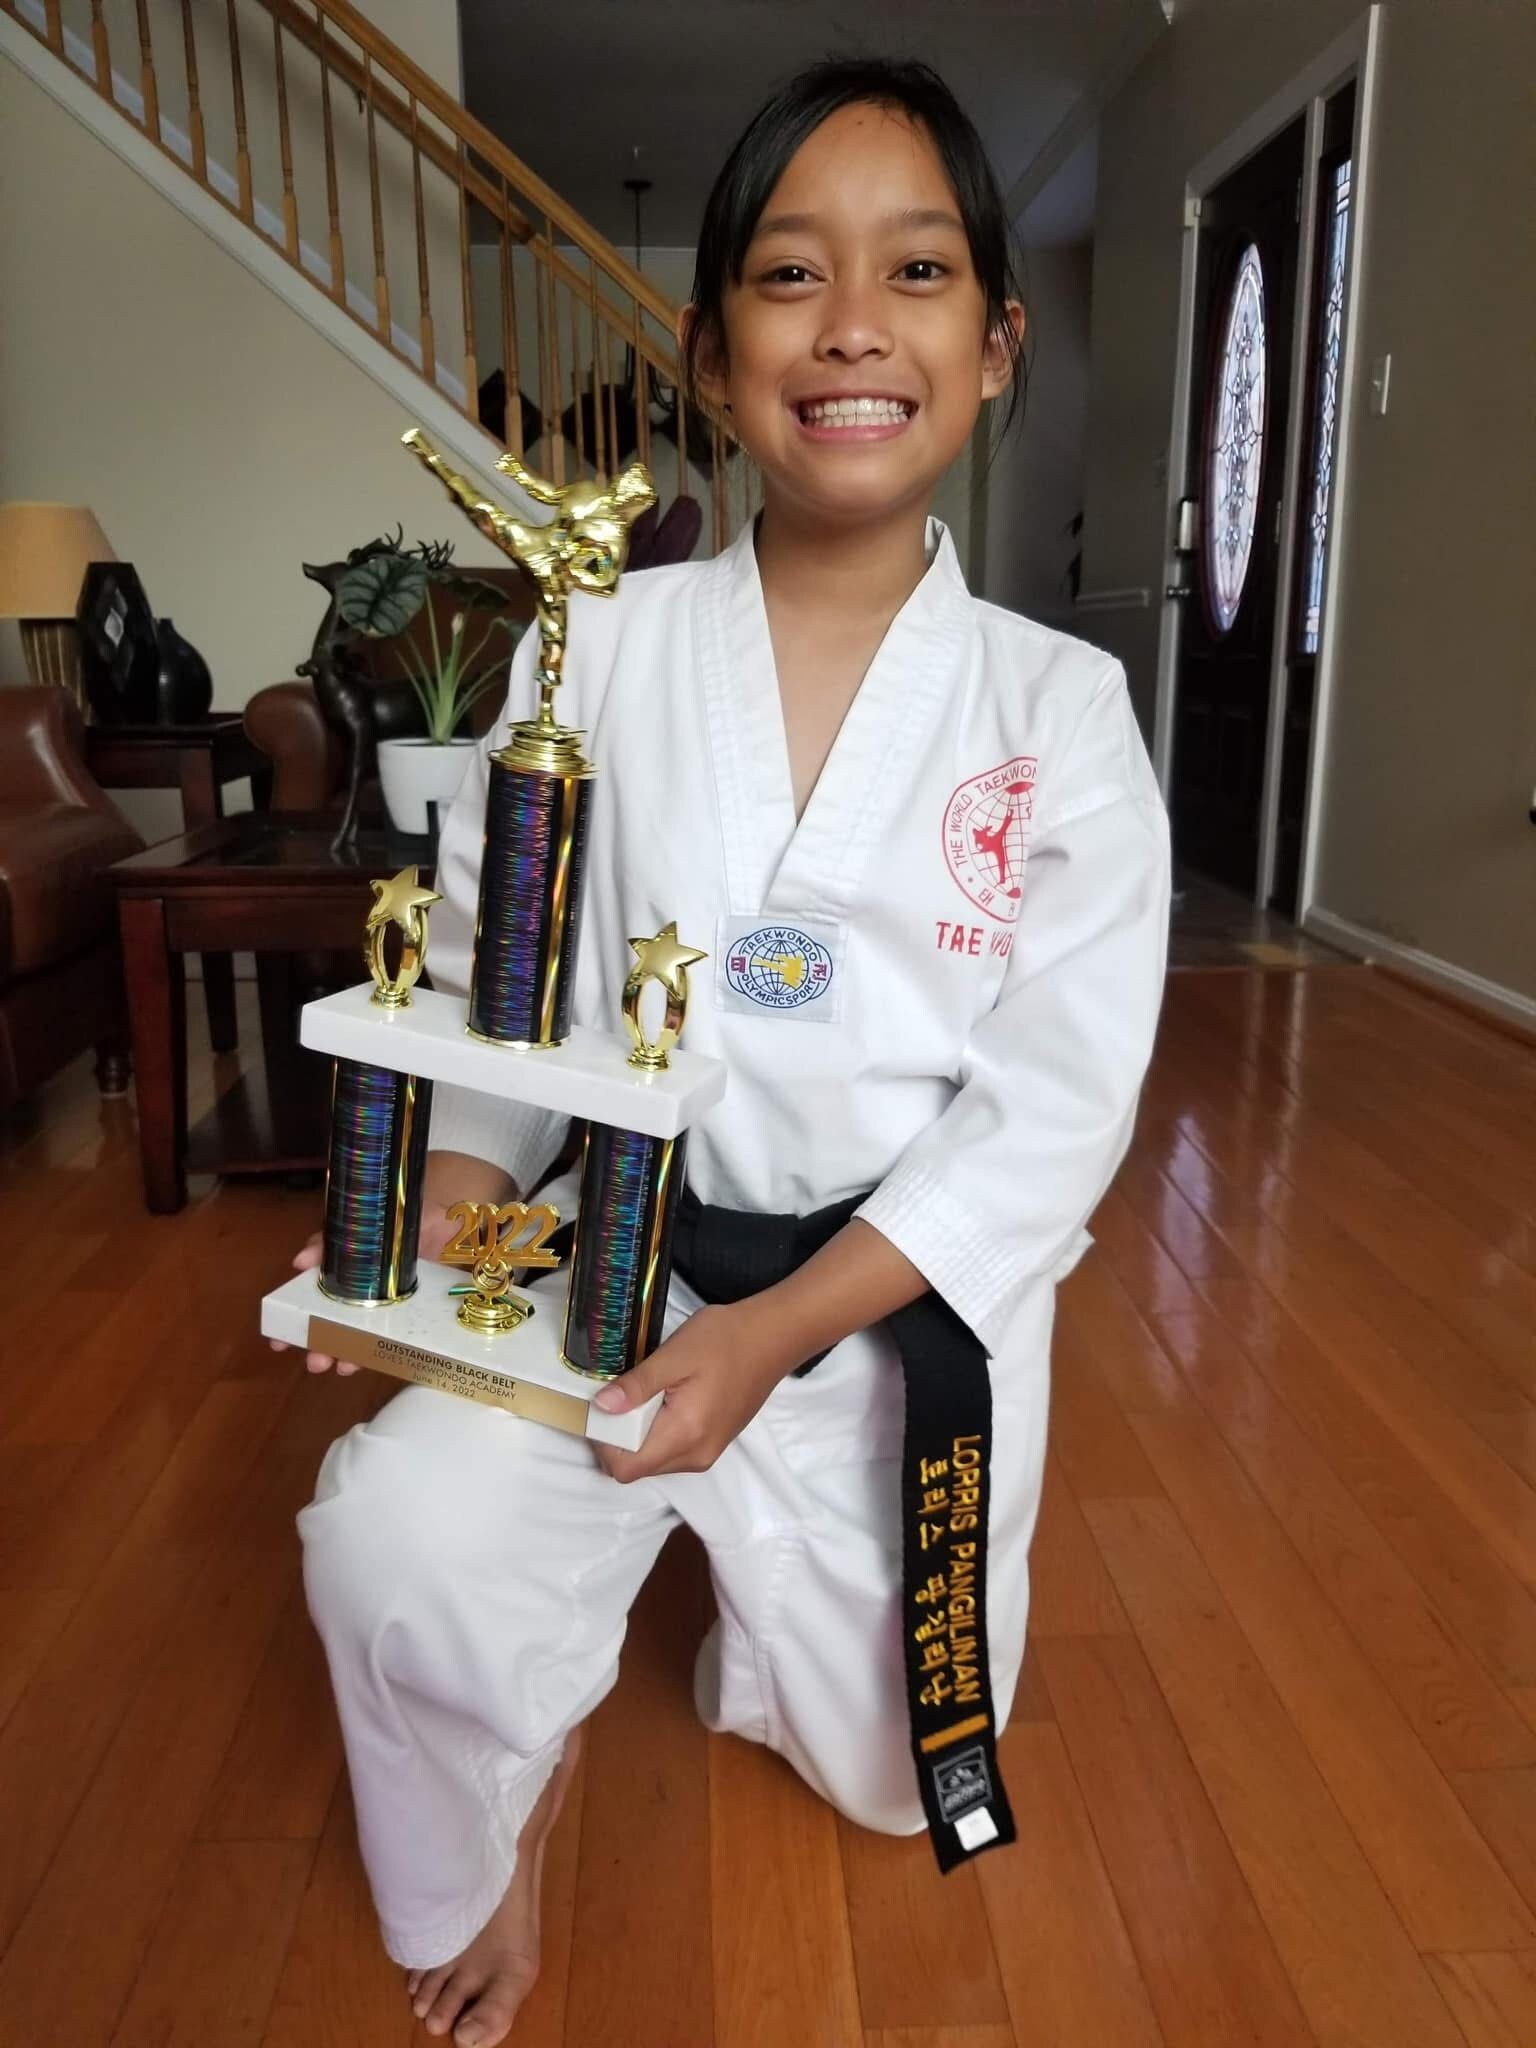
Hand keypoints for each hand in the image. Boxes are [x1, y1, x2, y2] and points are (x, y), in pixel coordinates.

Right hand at [268, 1208, 458, 1374]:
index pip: (307, 1308)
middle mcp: (354, 1299)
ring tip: (341, 1366)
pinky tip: (375, 1356)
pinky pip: (392, 1336)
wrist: (437, 1218)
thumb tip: (299, 1262)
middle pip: (332, 1330)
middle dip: (320, 1349)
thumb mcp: (353, 1227)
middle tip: (315, 1362)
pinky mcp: (407, 1314)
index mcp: (336, 1279)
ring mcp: (381, 1308)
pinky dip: (382, 1347)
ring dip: (348, 1355)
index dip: (292, 1327)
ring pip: (359, 1338)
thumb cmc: (387, 1222)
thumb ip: (326, 1243)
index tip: (278, 1343)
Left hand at [589, 1303, 797, 1483]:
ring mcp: (708, 1453)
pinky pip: (672, 1452)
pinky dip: (657, 1434)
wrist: (772, 1338)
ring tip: (644, 1395)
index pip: (626, 1468)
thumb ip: (637, 1385)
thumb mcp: (675, 1355)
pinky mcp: (713, 1444)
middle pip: (638, 1468)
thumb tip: (601, 1408)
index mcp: (685, 1434)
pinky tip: (664, 1400)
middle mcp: (697, 1455)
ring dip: (638, 1436)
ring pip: (654, 1462)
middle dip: (619, 1439)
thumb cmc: (725, 1339)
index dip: (604, 1444)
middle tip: (621, 1396)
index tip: (603, 1410)